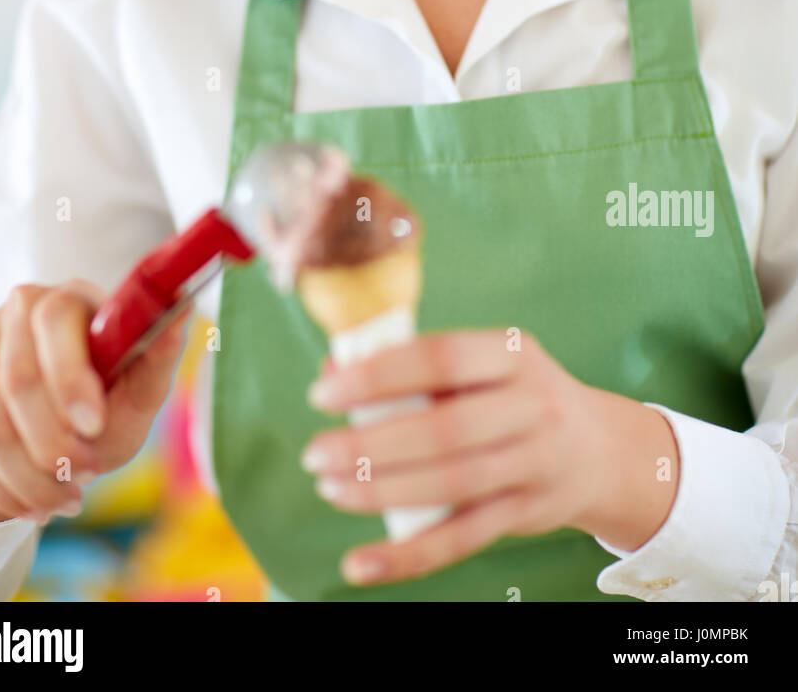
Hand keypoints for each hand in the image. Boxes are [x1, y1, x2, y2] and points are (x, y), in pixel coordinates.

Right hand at [0, 279, 190, 523]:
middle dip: (51, 445)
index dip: (70, 380)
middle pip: (18, 380)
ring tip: (61, 498)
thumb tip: (183, 307)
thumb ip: (156, 359)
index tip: (93, 428)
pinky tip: (28, 499)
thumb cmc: (105, 407)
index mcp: (72, 297)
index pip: (55, 322)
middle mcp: (21, 306)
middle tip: (81, 477)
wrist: (52, 437)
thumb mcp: (139, 393)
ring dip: (27, 476)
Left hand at [300, 328, 679, 585]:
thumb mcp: (481, 364)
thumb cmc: (513, 394)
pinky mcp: (526, 513)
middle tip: (317, 453)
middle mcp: (531, 406)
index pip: (441, 357)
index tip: (323, 394)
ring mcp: (534, 463)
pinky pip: (463, 539)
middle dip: (371, 445)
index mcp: (513, 353)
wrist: (600, 449)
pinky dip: (408, 556)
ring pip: (452, 485)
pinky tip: (362, 563)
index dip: (378, 375)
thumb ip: (412, 366)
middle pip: (445, 429)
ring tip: (332, 489)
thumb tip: (333, 370)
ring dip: (382, 492)